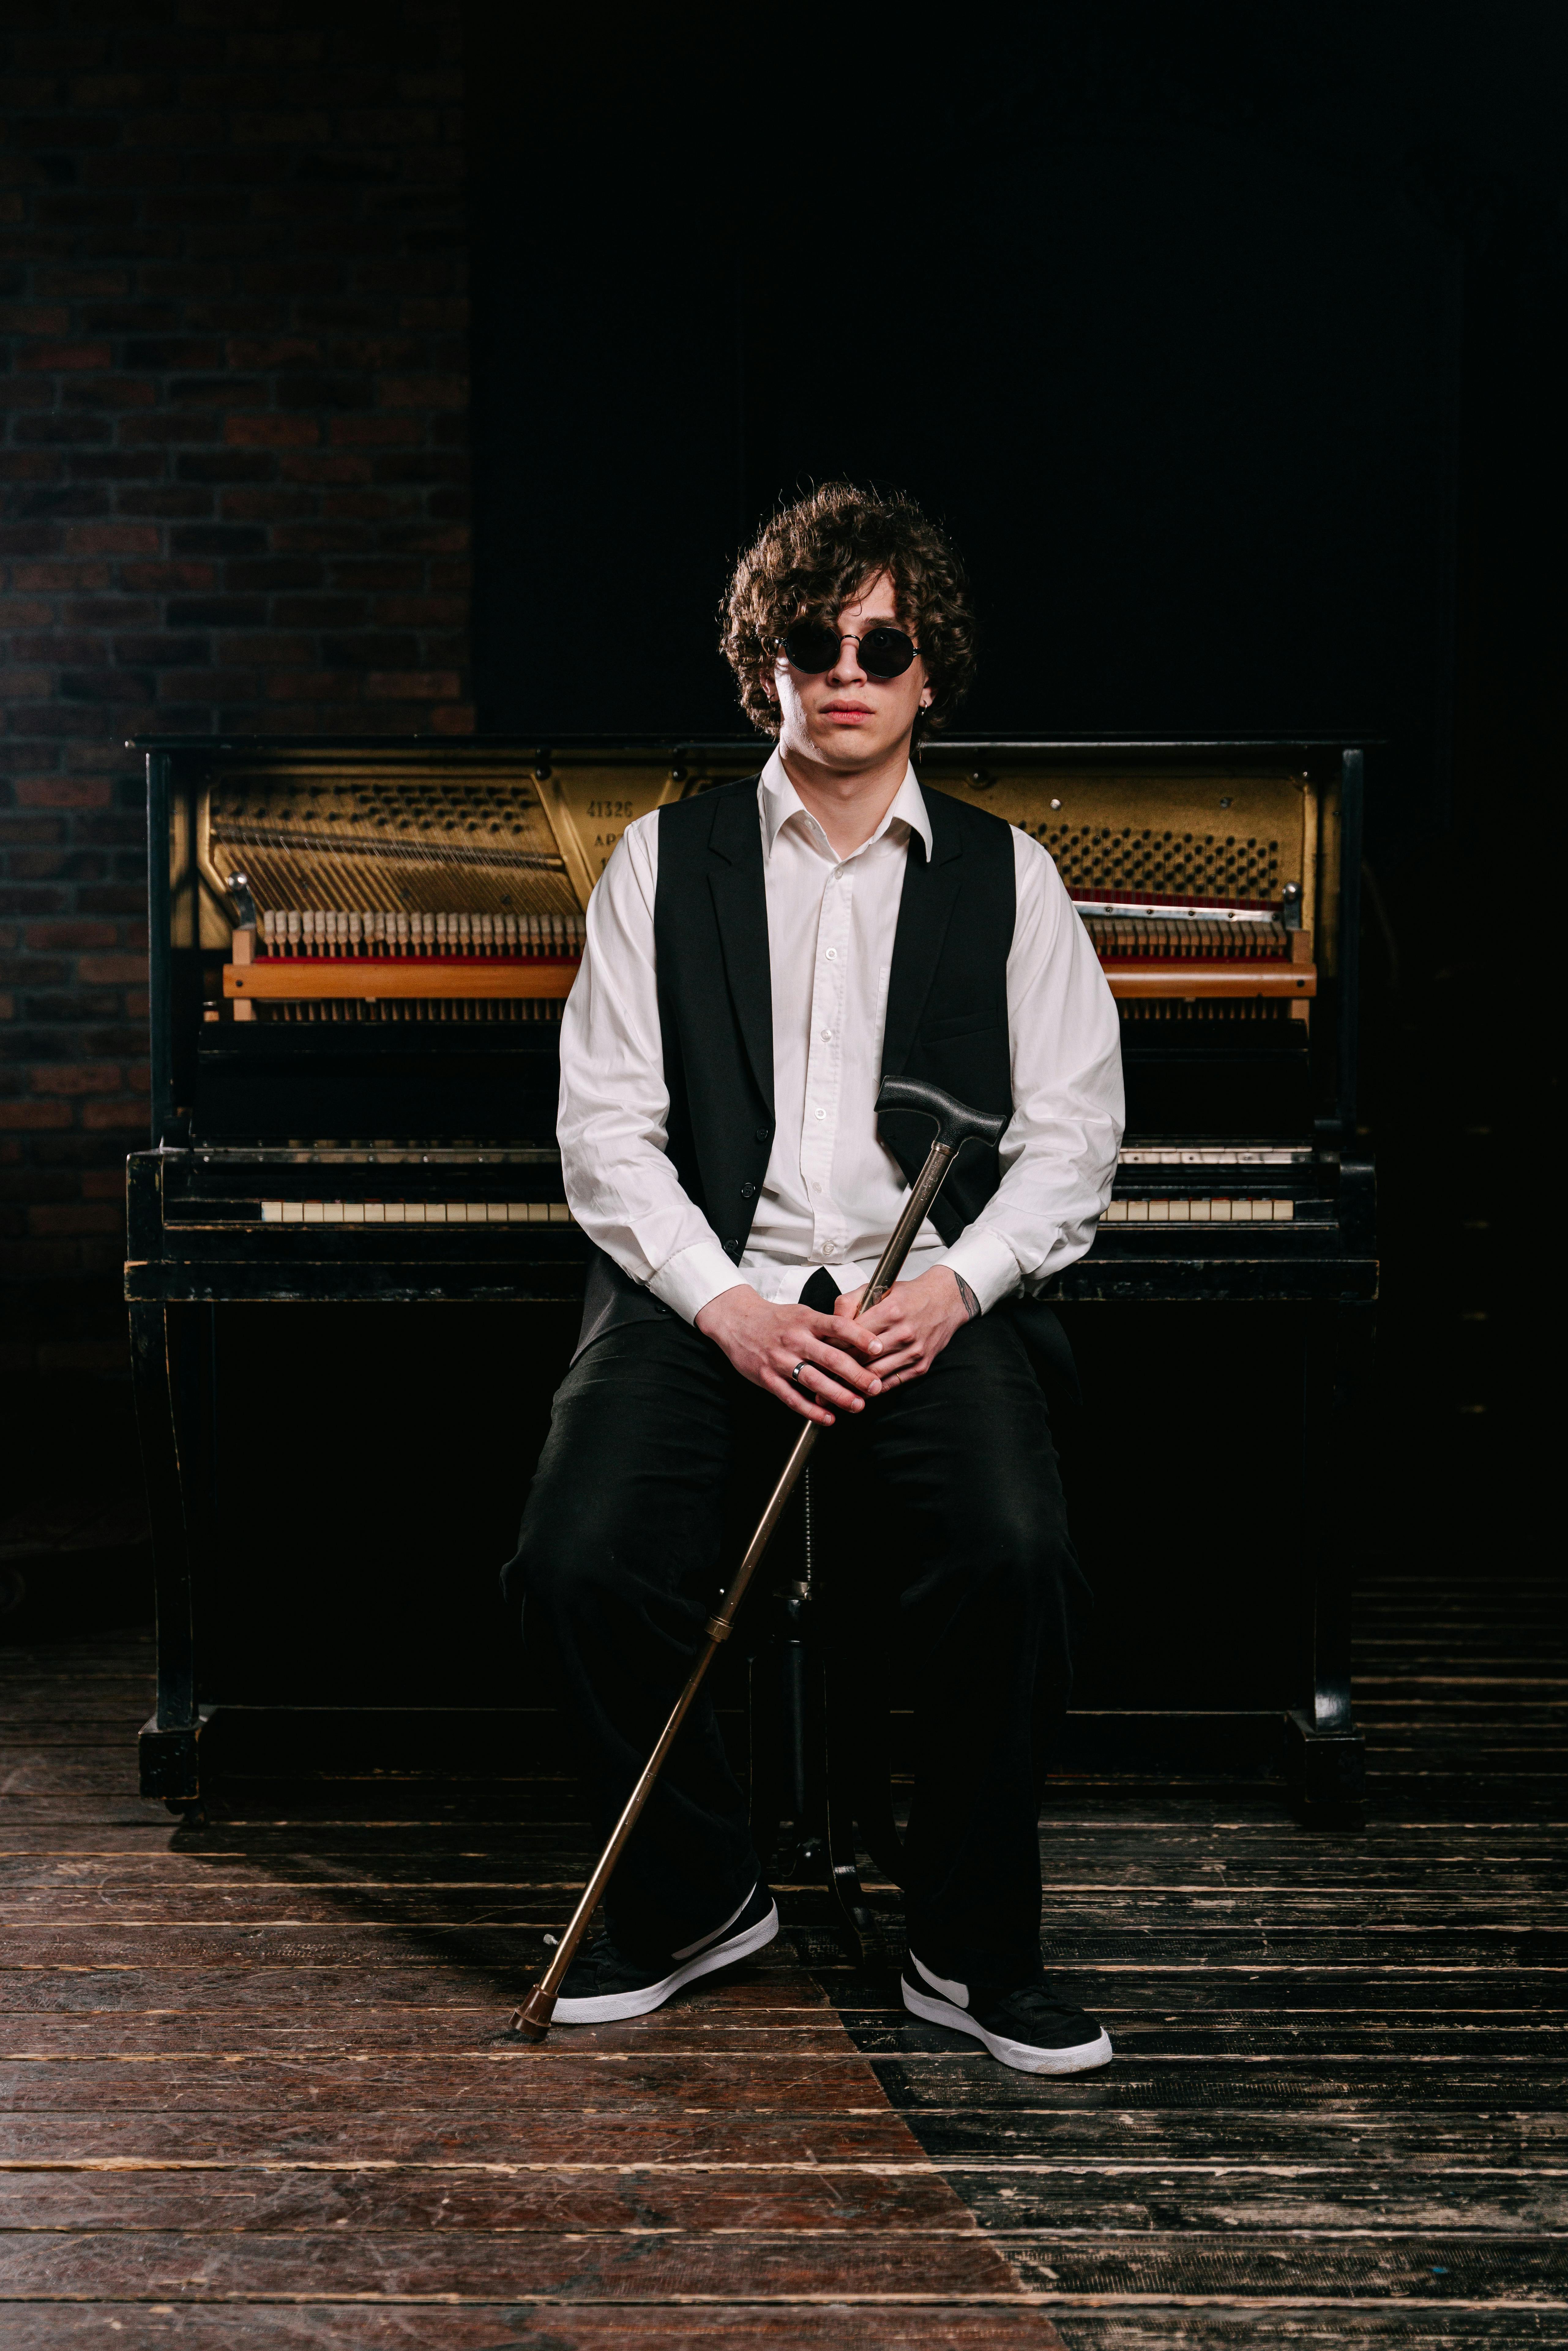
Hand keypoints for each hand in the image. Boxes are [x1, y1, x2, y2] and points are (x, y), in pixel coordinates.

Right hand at [695, 1283, 887, 1424]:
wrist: (737, 1321)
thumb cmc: (775, 1319)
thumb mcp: (802, 1313)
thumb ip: (827, 1327)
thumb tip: (861, 1339)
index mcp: (806, 1320)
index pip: (837, 1326)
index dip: (859, 1336)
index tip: (878, 1348)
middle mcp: (794, 1339)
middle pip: (830, 1358)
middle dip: (855, 1374)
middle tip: (875, 1386)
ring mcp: (779, 1359)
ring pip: (812, 1380)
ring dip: (837, 1395)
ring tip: (857, 1405)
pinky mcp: (767, 1377)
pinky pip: (791, 1397)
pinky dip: (811, 1410)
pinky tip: (828, 1418)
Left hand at [831, 1265, 975, 1391]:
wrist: (946, 1301)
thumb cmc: (908, 1295)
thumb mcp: (877, 1289)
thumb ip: (850, 1301)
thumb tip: (830, 1320)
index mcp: (890, 1311)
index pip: (853, 1335)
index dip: (833, 1346)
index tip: (819, 1353)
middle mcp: (903, 1333)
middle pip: (862, 1358)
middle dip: (838, 1369)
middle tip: (819, 1376)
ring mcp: (914, 1352)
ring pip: (875, 1374)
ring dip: (853, 1384)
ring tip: (833, 1390)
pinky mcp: (921, 1366)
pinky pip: (892, 1383)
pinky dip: (873, 1389)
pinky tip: (858, 1391)